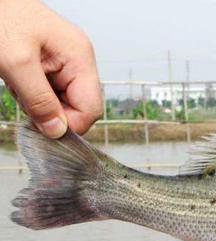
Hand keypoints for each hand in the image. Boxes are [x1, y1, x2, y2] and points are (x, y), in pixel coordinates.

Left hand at [0, 0, 101, 137]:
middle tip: (24, 97)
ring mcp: (68, 62)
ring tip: (18, 82)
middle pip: (78, 107)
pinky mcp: (55, 64)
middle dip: (50, 111)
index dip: (69, 123)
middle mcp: (80, 61)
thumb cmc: (2, 18)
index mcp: (80, 59)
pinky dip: (33, 93)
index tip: (42, 124)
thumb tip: (57, 131)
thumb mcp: (16, 64)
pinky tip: (19, 79)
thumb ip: (39, 101)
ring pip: (63, 102)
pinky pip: (51, 91)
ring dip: (38, 102)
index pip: (91, 109)